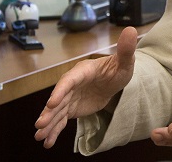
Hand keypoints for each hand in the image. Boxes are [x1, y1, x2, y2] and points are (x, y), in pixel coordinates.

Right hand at [34, 26, 137, 147]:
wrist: (115, 79)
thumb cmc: (118, 68)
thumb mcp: (125, 61)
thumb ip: (126, 48)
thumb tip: (131, 30)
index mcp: (83, 71)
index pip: (69, 80)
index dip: (60, 91)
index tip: (52, 102)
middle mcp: (72, 84)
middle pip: (58, 98)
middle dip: (48, 111)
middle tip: (39, 125)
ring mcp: (70, 97)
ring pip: (57, 111)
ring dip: (48, 123)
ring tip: (40, 137)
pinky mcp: (71, 108)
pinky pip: (61, 120)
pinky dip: (54, 130)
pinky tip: (47, 142)